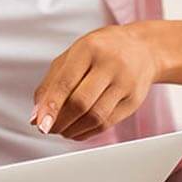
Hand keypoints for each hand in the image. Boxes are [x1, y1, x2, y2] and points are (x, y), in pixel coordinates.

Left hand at [31, 24, 160, 140]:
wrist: (143, 49)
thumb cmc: (102, 51)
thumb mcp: (72, 56)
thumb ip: (51, 83)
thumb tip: (37, 115)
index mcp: (89, 49)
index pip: (66, 82)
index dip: (51, 106)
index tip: (40, 124)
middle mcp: (110, 64)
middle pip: (81, 103)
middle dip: (60, 121)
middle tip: (47, 128)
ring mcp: (125, 83)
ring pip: (95, 117)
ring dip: (72, 130)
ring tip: (61, 130)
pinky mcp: (134, 101)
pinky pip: (107, 124)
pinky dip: (87, 132)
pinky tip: (77, 130)